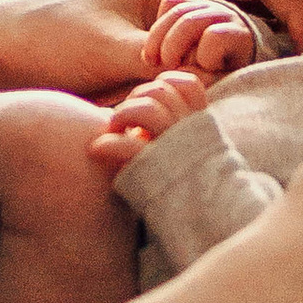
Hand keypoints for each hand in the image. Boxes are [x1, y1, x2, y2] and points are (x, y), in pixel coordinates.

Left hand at [89, 69, 211, 171]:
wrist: (205, 220)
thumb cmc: (192, 182)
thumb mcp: (196, 148)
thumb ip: (181, 124)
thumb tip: (155, 98)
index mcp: (200, 123)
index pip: (187, 83)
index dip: (165, 82)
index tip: (152, 96)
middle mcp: (188, 131)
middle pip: (160, 90)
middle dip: (137, 97)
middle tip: (125, 118)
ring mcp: (171, 147)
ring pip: (145, 108)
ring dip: (122, 114)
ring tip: (113, 128)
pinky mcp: (151, 169)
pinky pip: (126, 146)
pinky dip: (107, 144)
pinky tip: (97, 150)